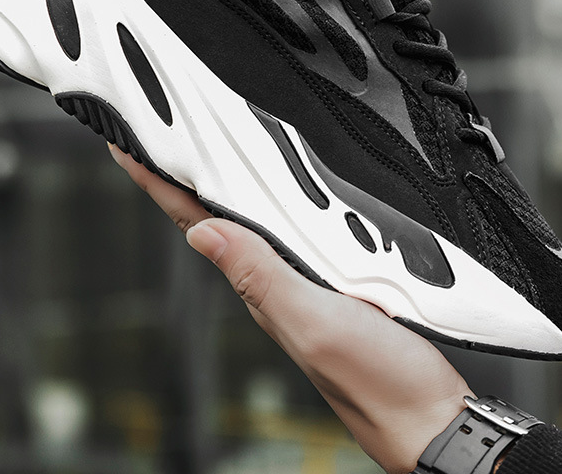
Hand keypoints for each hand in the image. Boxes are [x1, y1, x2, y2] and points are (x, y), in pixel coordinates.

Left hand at [109, 144, 472, 473]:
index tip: (128, 152)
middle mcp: (278, 283)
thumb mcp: (313, 320)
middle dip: (184, 179)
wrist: (433, 417)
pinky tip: (274, 199)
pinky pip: (296, 235)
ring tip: (197, 158)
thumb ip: (262, 275)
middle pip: (220, 219)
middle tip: (157, 142)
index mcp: (264, 286)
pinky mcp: (343, 284)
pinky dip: (276, 207)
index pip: (199, 225)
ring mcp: (309, 284)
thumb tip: (203, 233)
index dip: (160, 187)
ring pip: (257, 224)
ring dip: (224, 188)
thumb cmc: (378, 383)